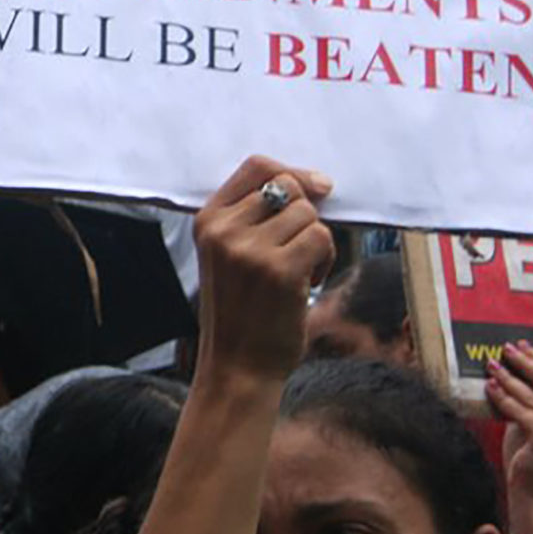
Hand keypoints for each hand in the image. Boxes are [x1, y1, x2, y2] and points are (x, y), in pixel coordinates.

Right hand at [194, 155, 334, 379]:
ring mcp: (250, 249)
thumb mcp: (228, 255)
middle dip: (306, 214)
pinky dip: (324, 260)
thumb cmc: (240, 312)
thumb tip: (316, 183)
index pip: (255, 166)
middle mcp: (224, 230)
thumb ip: (253, 217)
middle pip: (289, 187)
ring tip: (299, 272)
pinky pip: (321, 239)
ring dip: (315, 242)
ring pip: (309, 215)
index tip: (317, 187)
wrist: (236, 367)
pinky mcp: (279, 270)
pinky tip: (306, 284)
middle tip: (300, 247)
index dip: (292, 172)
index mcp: (207, 220)